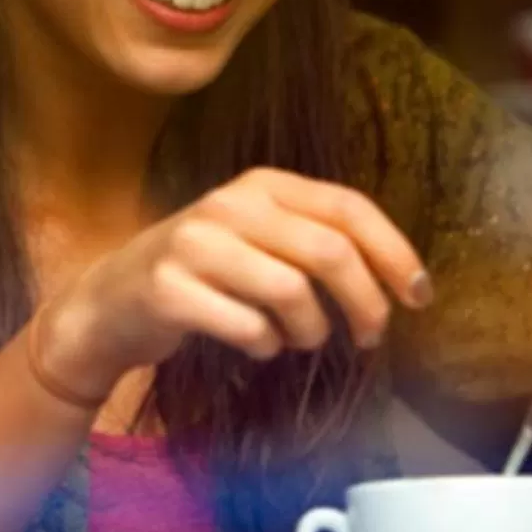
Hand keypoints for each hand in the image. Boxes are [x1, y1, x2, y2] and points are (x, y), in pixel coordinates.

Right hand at [35, 167, 431, 402]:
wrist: (111, 299)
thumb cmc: (204, 273)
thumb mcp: (258, 239)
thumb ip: (316, 243)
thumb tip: (400, 281)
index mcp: (260, 185)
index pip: (347, 207)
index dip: (394, 252)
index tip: (420, 297)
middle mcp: (228, 205)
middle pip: (328, 252)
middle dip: (365, 303)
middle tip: (369, 338)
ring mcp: (193, 244)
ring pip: (292, 292)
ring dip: (310, 331)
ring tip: (297, 339)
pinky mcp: (169, 289)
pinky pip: (249, 328)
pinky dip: (265, 347)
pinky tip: (255, 345)